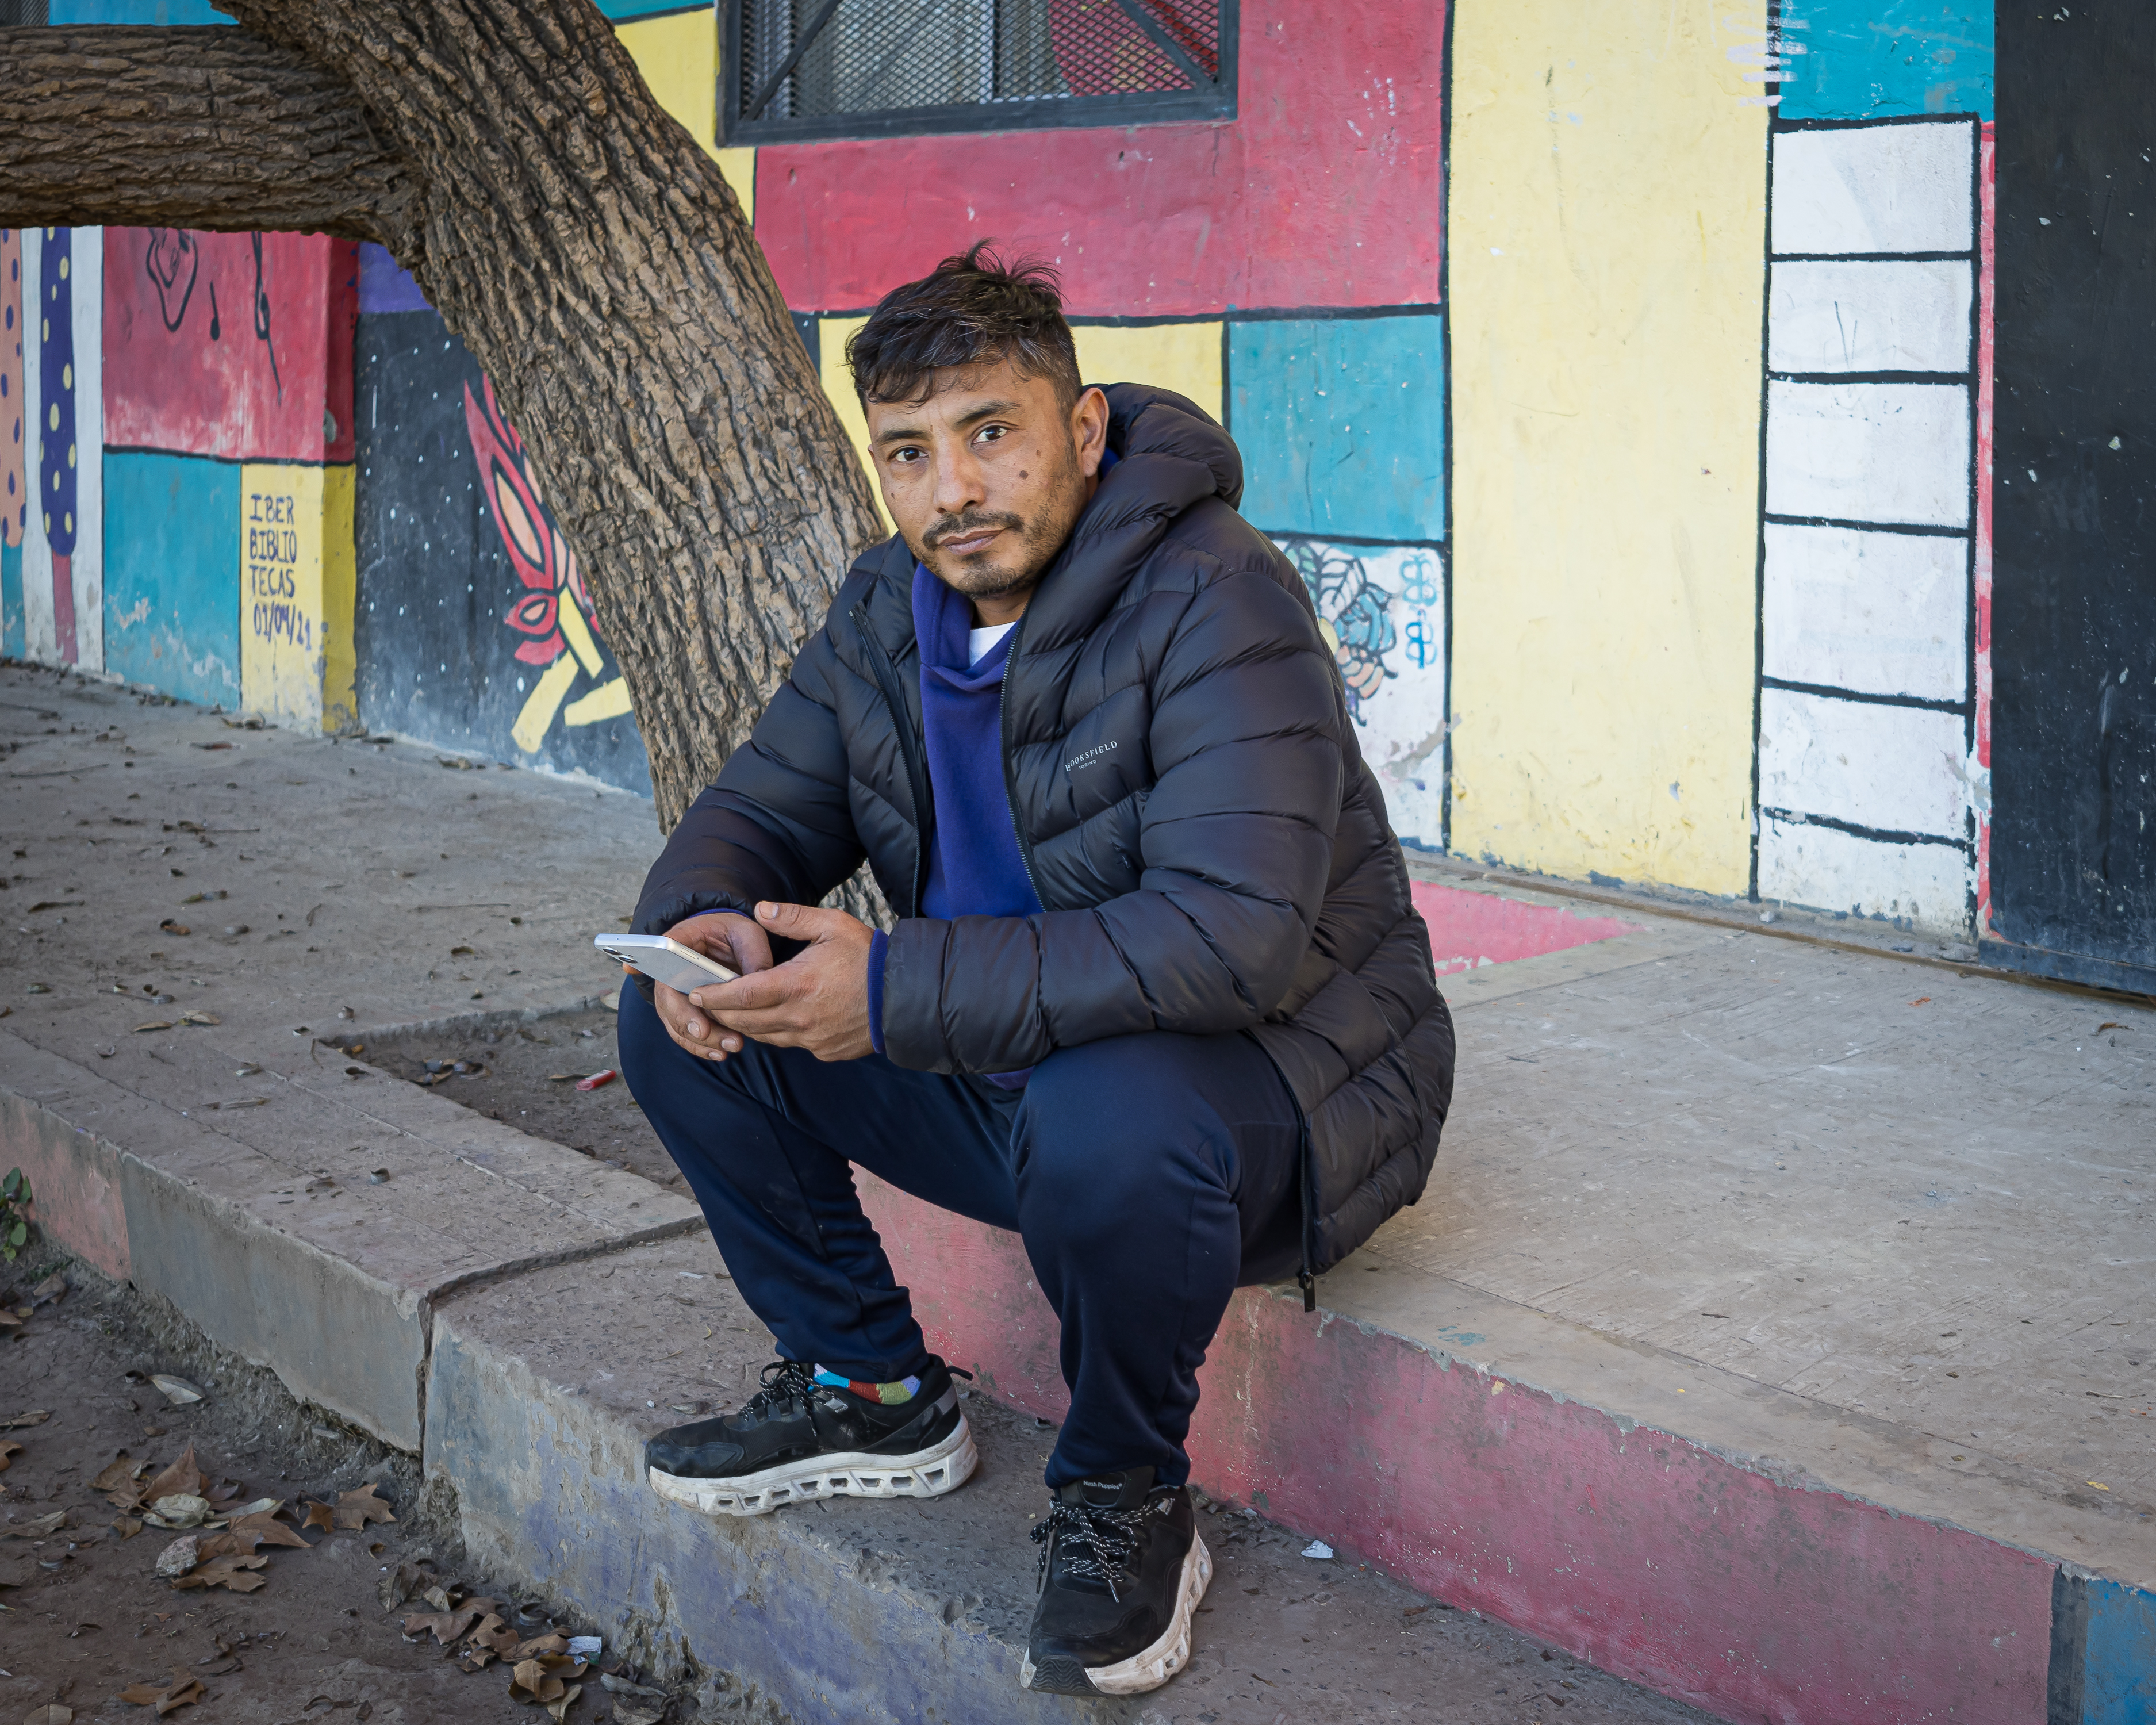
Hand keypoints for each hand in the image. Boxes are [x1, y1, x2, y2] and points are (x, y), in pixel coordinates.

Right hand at [643, 911, 771, 1062]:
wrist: (729, 943)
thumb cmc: (736, 934)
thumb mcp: (748, 934)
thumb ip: (752, 955)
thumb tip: (761, 980)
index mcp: (681, 940)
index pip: (664, 955)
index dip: (655, 969)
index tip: (679, 992)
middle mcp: (670, 969)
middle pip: (667, 998)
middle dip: (686, 1019)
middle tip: (705, 1033)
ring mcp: (675, 993)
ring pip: (675, 1021)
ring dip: (698, 1039)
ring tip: (727, 1047)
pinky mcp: (685, 1012)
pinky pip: (685, 1033)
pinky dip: (700, 1046)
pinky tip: (720, 1054)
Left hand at [687, 901, 875, 1063]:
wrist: (906, 996)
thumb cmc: (869, 958)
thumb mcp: (833, 925)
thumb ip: (792, 918)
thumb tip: (760, 911)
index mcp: (797, 984)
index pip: (742, 995)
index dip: (715, 995)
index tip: (696, 992)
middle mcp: (799, 1017)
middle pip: (746, 1021)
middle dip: (722, 1012)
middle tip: (707, 1002)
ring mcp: (812, 1039)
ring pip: (764, 1037)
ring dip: (746, 1025)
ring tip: (735, 1011)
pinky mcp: (825, 1051)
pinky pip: (790, 1045)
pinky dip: (776, 1033)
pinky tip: (776, 1020)